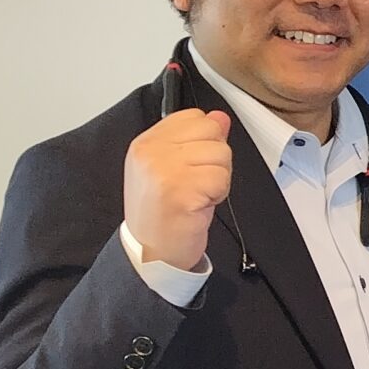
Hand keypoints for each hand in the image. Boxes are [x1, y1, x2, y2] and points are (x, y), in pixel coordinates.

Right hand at [123, 107, 231, 271]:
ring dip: (218, 178)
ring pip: (221, 153)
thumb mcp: (176, 169)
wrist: (152, 253)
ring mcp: (163, 169)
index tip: (191, 166)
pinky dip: (219, 193)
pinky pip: (221, 177)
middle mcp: (151, 151)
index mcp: (147, 142)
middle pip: (211, 131)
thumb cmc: (165, 213)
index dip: (204, 141)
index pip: (193, 116)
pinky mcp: (180, 189)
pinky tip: (200, 205)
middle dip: (215, 159)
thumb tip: (221, 117)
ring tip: (197, 195)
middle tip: (196, 184)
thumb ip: (197, 140)